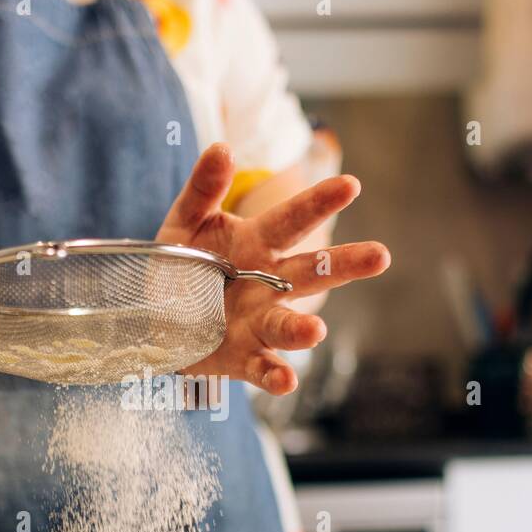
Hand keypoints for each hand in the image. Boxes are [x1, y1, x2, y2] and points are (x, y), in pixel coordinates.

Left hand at [157, 143, 389, 394]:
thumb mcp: (184, 222)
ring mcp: (258, 322)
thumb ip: (203, 189)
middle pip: (312, 272)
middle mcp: (267, 283)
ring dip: (304, 328)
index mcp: (257, 243)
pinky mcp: (243, 357)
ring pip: (289, 324)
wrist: (149, 318)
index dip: (319, 202)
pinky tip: (286, 382)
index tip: (350, 185)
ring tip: (316, 330)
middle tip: (381, 255)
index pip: (294, 219)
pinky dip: (275, 376)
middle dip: (346, 265)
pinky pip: (263, 367)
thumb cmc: (177, 266)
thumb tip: (222, 148)